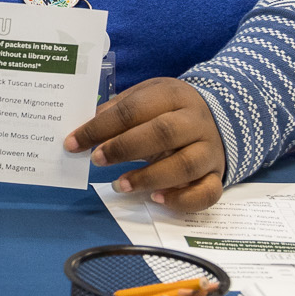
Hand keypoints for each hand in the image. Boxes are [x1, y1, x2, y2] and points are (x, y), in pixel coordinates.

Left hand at [63, 77, 224, 211]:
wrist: (220, 115)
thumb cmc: (169, 108)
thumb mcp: (145, 97)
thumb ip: (117, 111)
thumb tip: (85, 130)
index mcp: (172, 95)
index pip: (133, 109)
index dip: (101, 127)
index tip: (74, 143)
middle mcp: (195, 122)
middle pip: (163, 133)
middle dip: (124, 148)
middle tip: (96, 160)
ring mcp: (209, 150)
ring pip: (185, 166)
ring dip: (148, 178)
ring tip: (119, 185)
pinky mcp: (217, 175)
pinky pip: (207, 192)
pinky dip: (182, 200)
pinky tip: (157, 199)